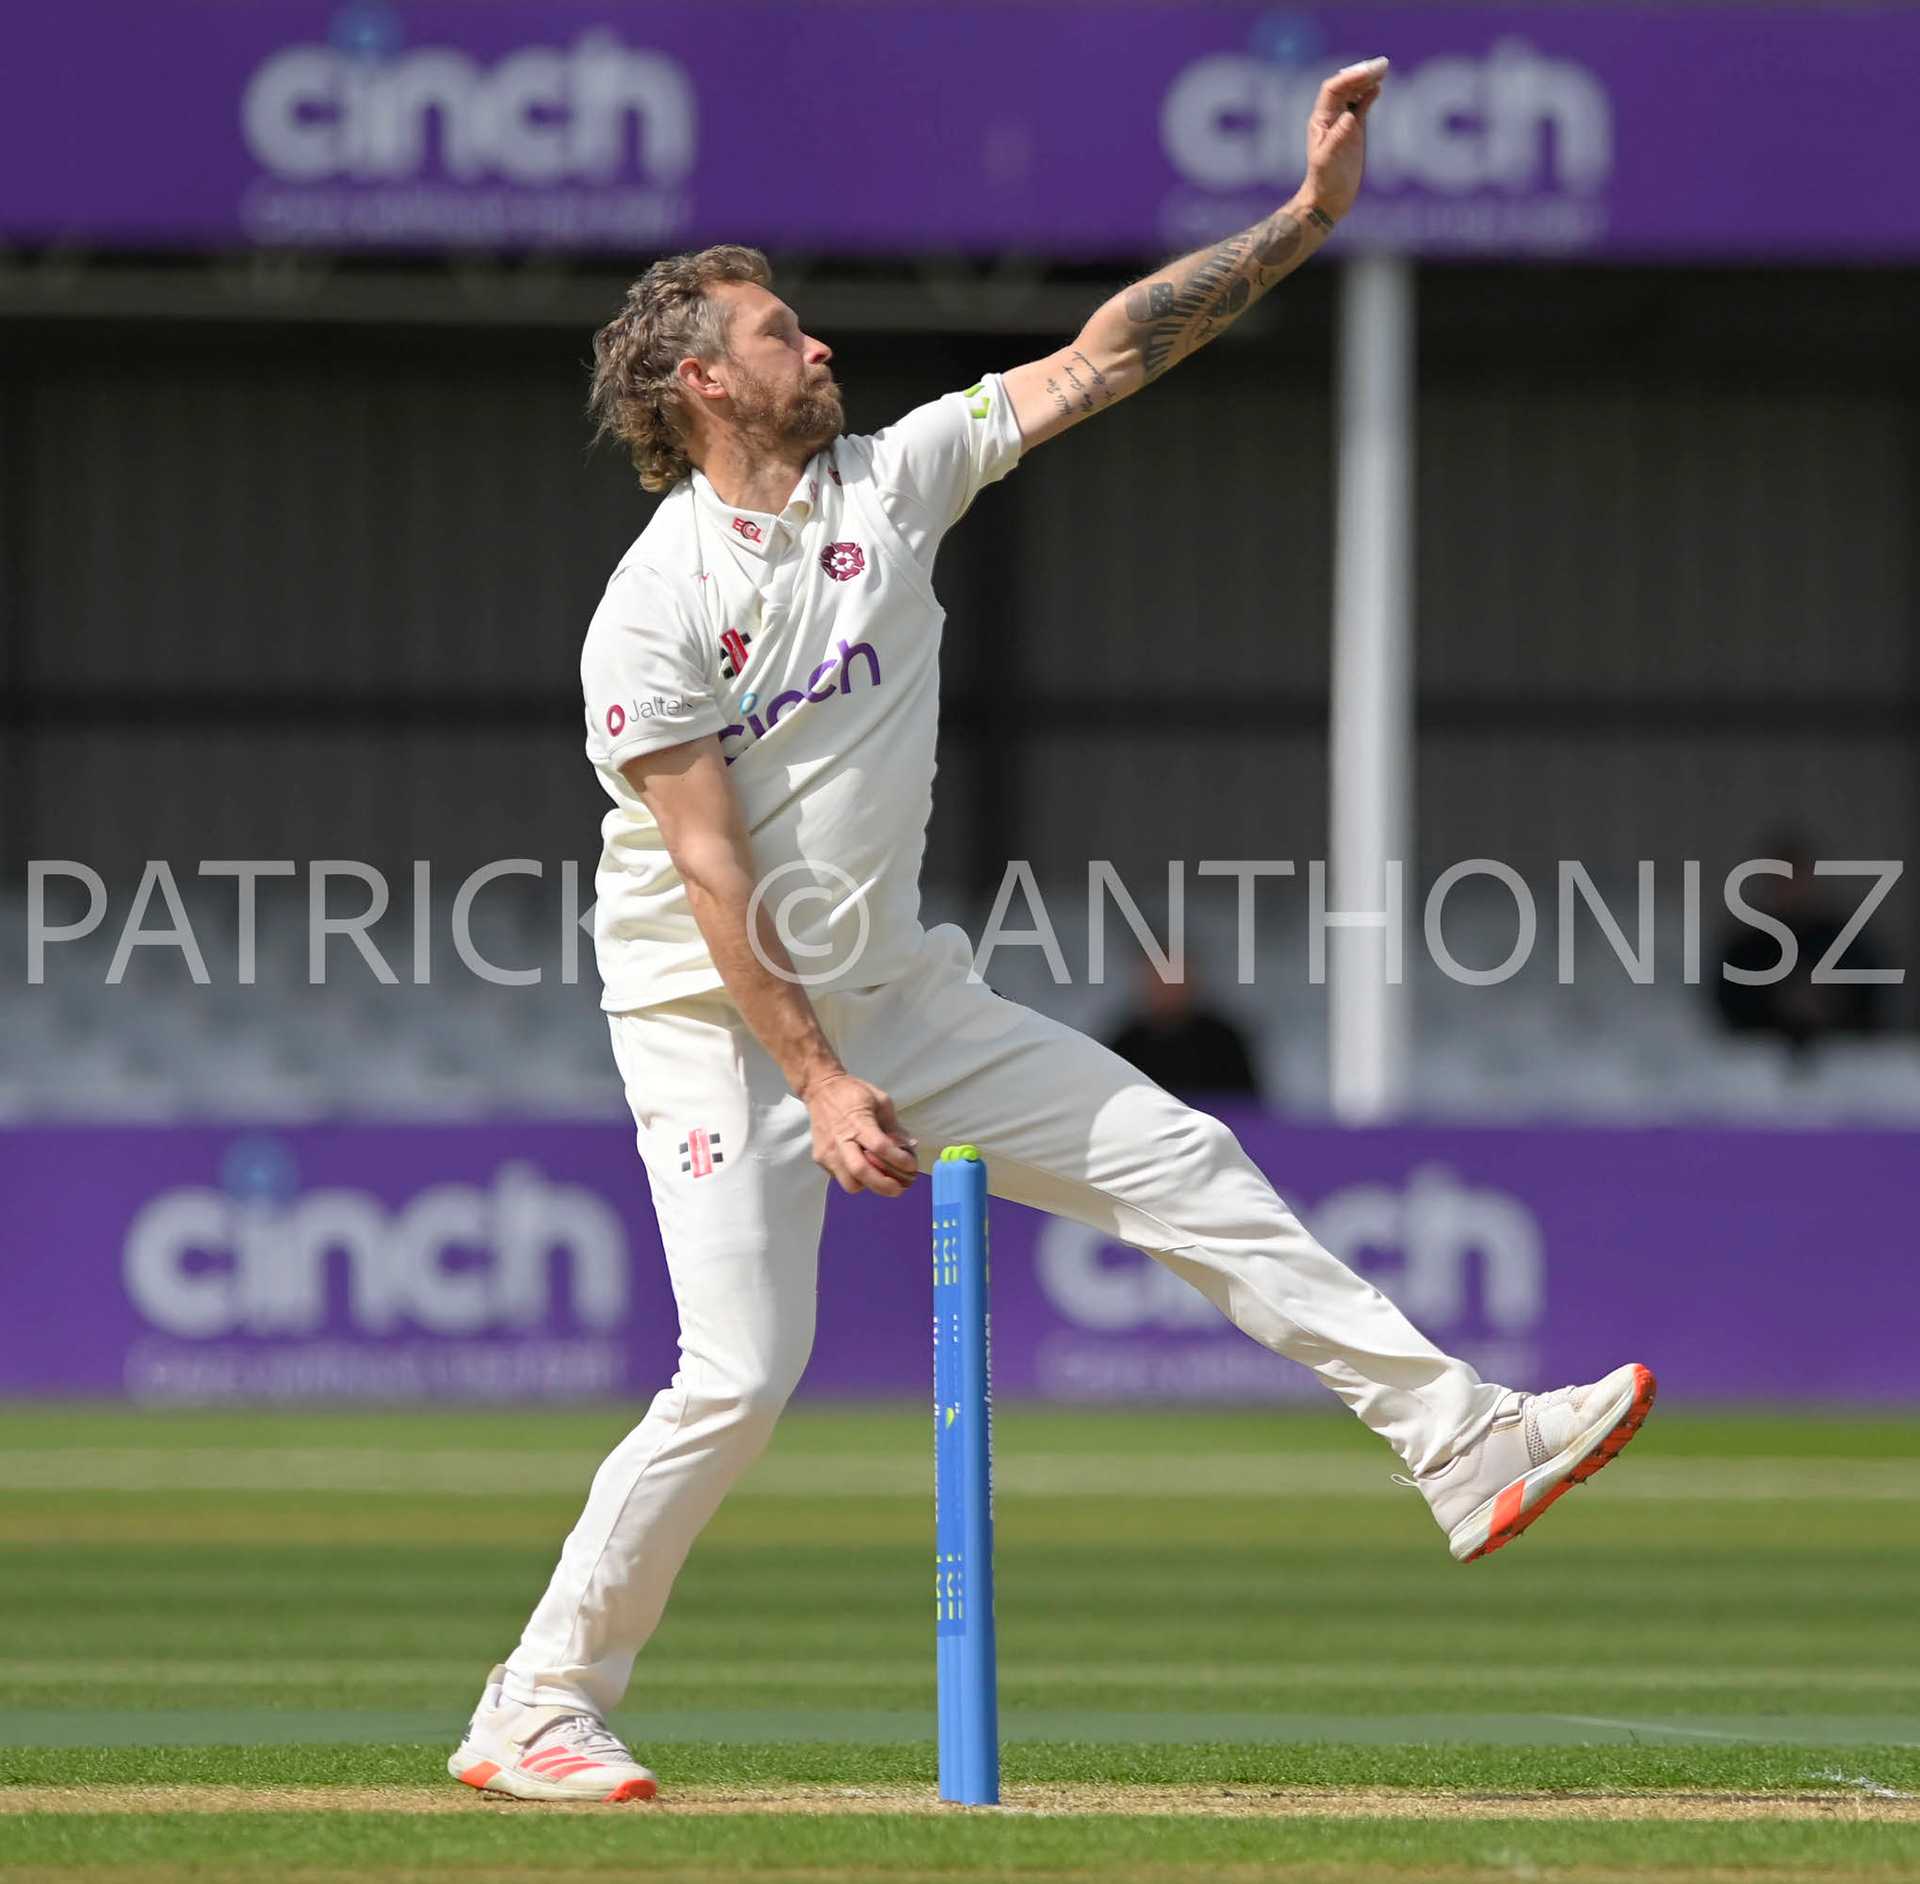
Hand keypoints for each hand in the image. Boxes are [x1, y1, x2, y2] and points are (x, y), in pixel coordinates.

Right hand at [803, 1071, 918, 1197]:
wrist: (820, 1090)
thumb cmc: (852, 1093)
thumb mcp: (881, 1101)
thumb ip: (895, 1126)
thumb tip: (910, 1146)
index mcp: (857, 1121)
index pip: (879, 1147)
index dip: (899, 1160)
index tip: (911, 1165)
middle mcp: (840, 1139)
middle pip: (861, 1172)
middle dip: (884, 1185)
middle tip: (899, 1188)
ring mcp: (827, 1151)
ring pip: (850, 1182)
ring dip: (869, 1185)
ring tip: (882, 1179)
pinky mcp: (821, 1159)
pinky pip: (841, 1178)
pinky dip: (857, 1179)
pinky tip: (866, 1169)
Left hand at [1302, 57, 1388, 224]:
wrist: (1328, 199)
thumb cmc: (1323, 182)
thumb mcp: (1328, 160)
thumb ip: (1338, 137)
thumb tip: (1349, 114)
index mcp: (1320, 120)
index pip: (1333, 89)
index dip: (1349, 77)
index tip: (1367, 73)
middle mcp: (1330, 117)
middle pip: (1345, 86)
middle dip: (1361, 74)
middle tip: (1381, 65)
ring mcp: (1343, 123)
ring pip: (1354, 94)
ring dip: (1367, 81)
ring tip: (1383, 70)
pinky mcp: (1354, 132)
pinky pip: (1362, 107)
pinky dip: (1370, 95)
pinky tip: (1379, 87)